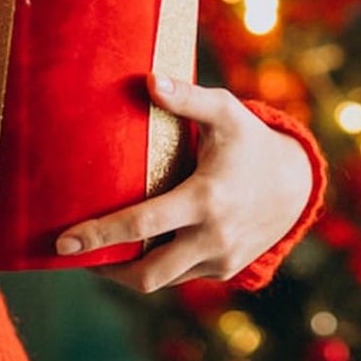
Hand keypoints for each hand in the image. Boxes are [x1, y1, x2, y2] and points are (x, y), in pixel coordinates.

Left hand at [55, 74, 313, 291]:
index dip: (99, 236)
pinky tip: (128, 250)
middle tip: (67, 254)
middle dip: (104, 268)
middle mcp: (213, 237)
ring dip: (124, 271)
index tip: (63, 242)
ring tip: (91, 251)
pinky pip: (179, 276)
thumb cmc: (251, 141)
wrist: (297, 183)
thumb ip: (187, 98)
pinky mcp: (225, 269)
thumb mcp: (225, 112)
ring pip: (161, 280)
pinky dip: (152, 268)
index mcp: (206, 199)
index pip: (142, 226)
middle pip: (148, 273)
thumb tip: (149, 80)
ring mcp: (220, 259)